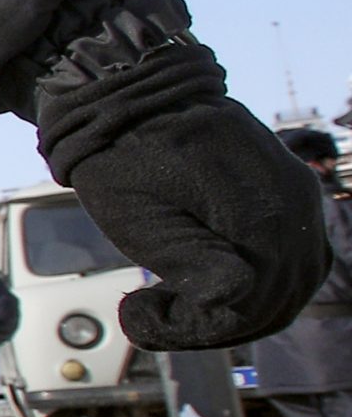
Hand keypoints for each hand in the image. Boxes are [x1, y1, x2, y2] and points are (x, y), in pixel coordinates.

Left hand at [35, 0, 328, 350]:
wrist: (126, 92)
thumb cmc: (119, 153)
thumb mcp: (135, 214)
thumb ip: (191, 260)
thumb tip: (237, 295)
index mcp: (257, 205)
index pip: (247, 301)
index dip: (194, 325)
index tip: (140, 314)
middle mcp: (292, 199)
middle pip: (274, 298)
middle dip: (211, 322)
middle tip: (150, 315)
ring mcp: (298, 193)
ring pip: (288, 285)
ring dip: (234, 308)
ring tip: (172, 303)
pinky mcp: (292, 192)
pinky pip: (292, 259)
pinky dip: (254, 283)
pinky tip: (206, 285)